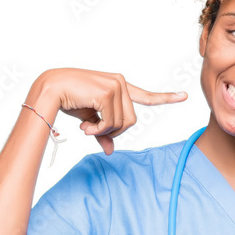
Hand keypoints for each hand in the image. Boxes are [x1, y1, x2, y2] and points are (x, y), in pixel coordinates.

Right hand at [41, 67, 187, 154]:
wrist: (50, 90)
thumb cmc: (68, 100)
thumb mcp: (90, 119)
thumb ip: (104, 133)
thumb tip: (112, 152)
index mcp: (119, 86)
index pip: (145, 96)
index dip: (165, 98)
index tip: (184, 96)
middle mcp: (120, 83)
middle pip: (132, 121)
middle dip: (114, 132)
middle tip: (93, 131)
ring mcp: (116, 85)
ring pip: (123, 124)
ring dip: (104, 131)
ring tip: (87, 127)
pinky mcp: (108, 92)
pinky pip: (111, 123)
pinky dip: (98, 130)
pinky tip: (85, 125)